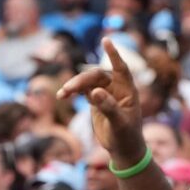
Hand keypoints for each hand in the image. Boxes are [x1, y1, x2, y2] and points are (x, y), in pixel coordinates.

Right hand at [59, 39, 145, 166]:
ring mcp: (105, 93)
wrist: (122, 149)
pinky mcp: (95, 100)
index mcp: (127, 90)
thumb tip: (95, 92)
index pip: (121, 68)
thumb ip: (108, 106)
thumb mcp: (119, 123)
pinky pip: (82, 90)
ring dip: (74, 85)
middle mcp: (116, 88)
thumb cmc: (126, 136)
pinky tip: (62, 96)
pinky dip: (72, 92)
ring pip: (87, 82)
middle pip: (97, 76)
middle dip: (82, 80)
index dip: (113, 54)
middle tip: (68, 89)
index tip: (105, 40)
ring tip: (62, 94)